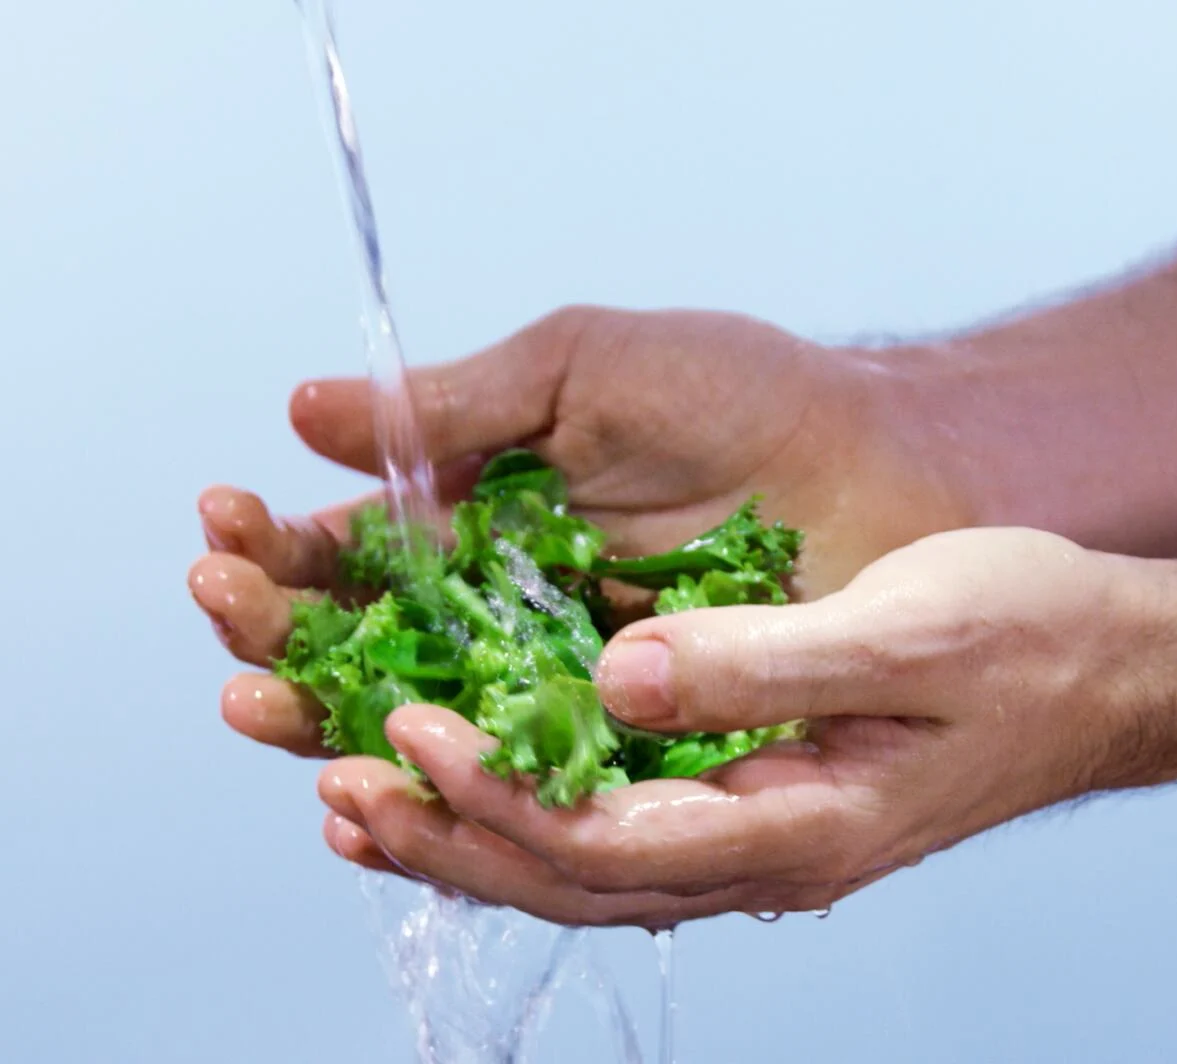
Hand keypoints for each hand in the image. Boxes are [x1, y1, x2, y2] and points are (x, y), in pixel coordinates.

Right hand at [190, 306, 969, 755]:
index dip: (276, 539)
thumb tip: (303, 413)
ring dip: (319, 717)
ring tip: (256, 701)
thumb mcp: (586, 368)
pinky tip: (370, 784)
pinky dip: (438, 787)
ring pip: (412, 719)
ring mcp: (551, 680)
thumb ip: (459, 406)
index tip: (224, 518)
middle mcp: (497, 606)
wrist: (882, 476)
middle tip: (225, 607)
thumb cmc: (744, 400)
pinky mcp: (614, 743)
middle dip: (272, 628)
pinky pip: (510, 779)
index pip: (347, 544)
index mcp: (479, 513)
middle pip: (353, 642)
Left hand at [314, 527, 1176, 925]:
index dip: (502, 797)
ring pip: (580, 862)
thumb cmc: (1026, 644)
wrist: (1104, 669)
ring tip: (357, 796)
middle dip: (449, 835)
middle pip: (572, 877)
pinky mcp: (748, 792)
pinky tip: (467, 777)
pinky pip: (613, 820)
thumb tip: (623, 674)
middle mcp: (759, 848)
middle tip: (337, 785)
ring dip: (467, 833)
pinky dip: (526, 803)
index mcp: (797, 824)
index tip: (411, 731)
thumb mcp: (908, 635)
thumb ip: (763, 662)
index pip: (613, 842)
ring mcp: (752, 829)